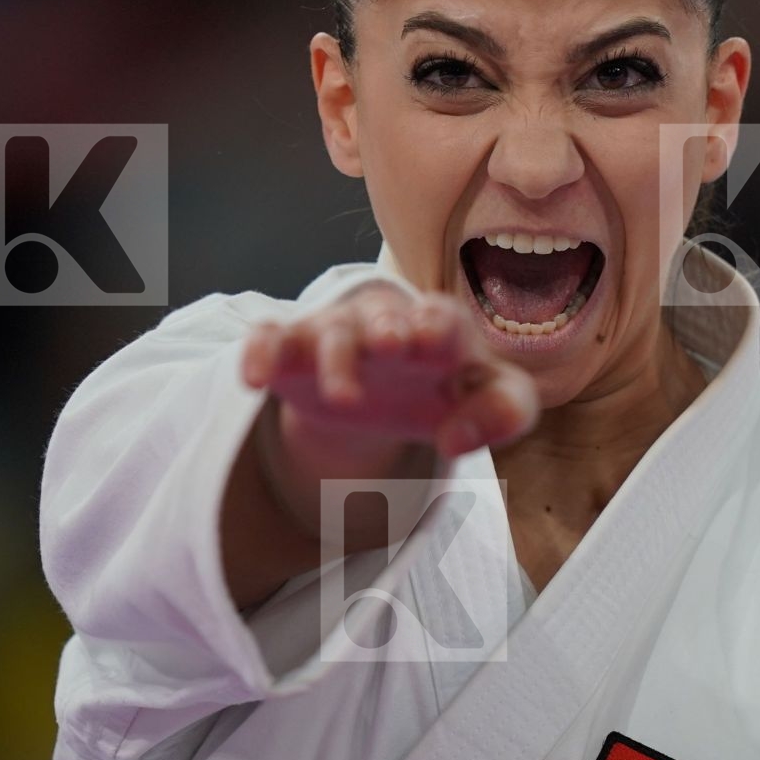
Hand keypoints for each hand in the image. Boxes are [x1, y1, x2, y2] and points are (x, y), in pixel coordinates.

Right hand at [241, 280, 540, 460]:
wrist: (387, 394)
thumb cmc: (447, 388)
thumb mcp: (491, 401)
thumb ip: (504, 413)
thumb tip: (458, 441)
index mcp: (439, 327)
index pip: (442, 319)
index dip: (438, 326)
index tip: (434, 340)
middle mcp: (384, 322)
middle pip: (383, 318)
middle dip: (387, 328)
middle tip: (392, 346)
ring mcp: (336, 332)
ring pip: (330, 332)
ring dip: (335, 359)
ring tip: (343, 398)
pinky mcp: (293, 349)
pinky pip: (271, 339)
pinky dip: (261, 352)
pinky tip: (255, 379)